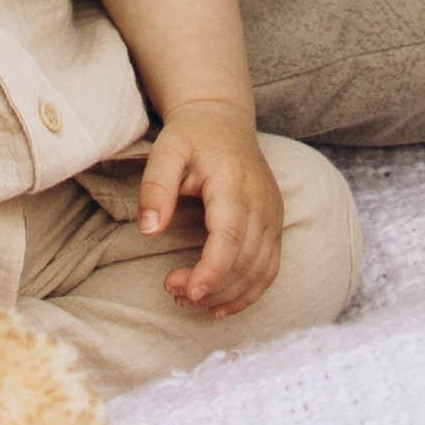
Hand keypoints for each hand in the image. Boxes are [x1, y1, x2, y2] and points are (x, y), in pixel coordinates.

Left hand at [136, 104, 280, 316]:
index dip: (212, 271)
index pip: (230, 237)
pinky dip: (248, 292)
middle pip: (245, 260)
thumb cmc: (192, 136)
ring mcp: (273, 215)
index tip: (186, 291)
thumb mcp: (166, 150)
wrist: (223, 120)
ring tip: (189, 301)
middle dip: (211, 287)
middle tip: (173, 292)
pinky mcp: (275, 224)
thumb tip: (149, 230)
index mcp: (234, 183)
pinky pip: (270, 268)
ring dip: (228, 295)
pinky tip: (220, 304)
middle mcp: (261, 202)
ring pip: (260, 271)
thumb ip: (155, 187)